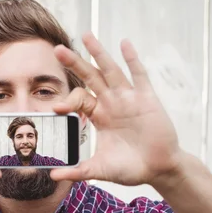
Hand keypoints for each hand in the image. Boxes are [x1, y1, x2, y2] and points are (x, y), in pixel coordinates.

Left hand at [50, 32, 184, 186]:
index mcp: (99, 116)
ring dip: (98, 53)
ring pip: (111, 70)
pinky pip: (139, 75)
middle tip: (58, 50)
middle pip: (90, 77)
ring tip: (86, 35)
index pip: (80, 99)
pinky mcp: (147, 99)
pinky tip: (124, 43)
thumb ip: (78, 171)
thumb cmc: (130, 169)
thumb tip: (52, 176)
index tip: (57, 108)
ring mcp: (129, 99)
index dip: (68, 101)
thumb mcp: (100, 170)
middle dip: (75, 63)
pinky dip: (132, 59)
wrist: (159, 170)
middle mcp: (112, 103)